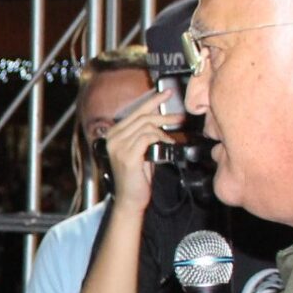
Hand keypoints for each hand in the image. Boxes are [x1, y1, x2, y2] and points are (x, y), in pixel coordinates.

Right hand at [100, 91, 175, 210]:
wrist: (130, 199)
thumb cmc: (137, 177)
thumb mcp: (140, 150)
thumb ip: (144, 134)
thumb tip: (159, 118)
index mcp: (113, 134)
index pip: (135, 112)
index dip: (152, 101)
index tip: (166, 93)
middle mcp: (113, 138)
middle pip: (142, 117)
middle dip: (164, 116)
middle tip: (179, 118)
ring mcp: (118, 147)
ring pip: (147, 126)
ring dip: (163, 132)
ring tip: (171, 141)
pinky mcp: (127, 156)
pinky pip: (148, 138)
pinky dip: (160, 140)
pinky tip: (167, 147)